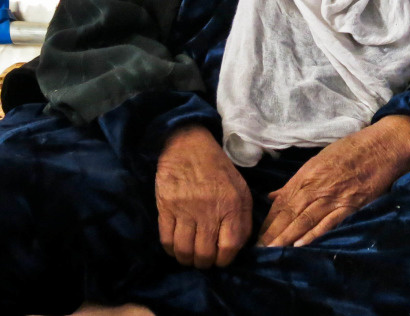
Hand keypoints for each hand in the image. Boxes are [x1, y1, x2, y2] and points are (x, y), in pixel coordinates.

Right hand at [155, 125, 251, 268]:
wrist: (188, 146)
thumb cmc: (218, 168)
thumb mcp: (241, 188)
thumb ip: (243, 217)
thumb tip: (239, 246)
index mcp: (232, 204)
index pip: (230, 246)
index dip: (225, 260)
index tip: (221, 259)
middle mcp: (209, 209)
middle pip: (205, 253)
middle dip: (205, 263)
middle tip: (204, 260)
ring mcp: (185, 209)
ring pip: (184, 251)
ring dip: (187, 260)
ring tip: (190, 256)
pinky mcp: (166, 207)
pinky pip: (166, 240)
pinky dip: (171, 250)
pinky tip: (176, 247)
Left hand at [257, 115, 409, 248]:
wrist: (385, 144)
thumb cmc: (354, 149)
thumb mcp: (321, 159)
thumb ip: (297, 180)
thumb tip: (272, 196)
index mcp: (308, 173)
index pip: (282, 201)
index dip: (269, 220)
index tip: (257, 236)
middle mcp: (317, 185)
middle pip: (289, 212)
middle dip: (272, 233)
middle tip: (257, 250)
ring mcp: (334, 195)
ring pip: (304, 219)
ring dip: (287, 236)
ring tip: (272, 251)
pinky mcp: (351, 203)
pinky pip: (329, 221)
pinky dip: (314, 233)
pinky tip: (300, 244)